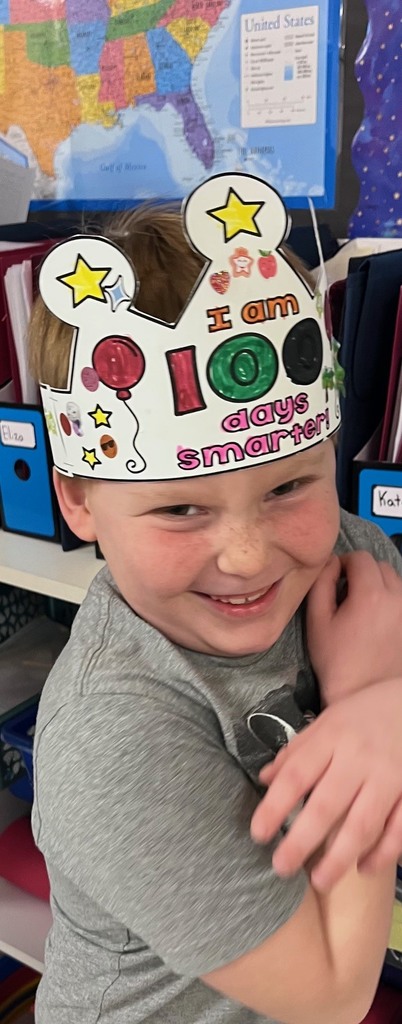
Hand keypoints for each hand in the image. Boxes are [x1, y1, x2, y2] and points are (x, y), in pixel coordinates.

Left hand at [250, 678, 401, 890]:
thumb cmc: (363, 714)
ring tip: (319, 881)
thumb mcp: (326, 721)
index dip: (275, 806)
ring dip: (340, 857)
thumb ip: (297, 752)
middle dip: (302, 840)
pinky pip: (398, 829)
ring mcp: (389, 778)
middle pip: (327, 805)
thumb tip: (264, 780)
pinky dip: (382, 853)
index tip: (258, 834)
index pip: (297, 775)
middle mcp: (358, 759)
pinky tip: (363, 869)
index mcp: (331, 737)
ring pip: (363, 824)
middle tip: (281, 867)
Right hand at [307, 551, 401, 704]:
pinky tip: (378, 620)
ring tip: (364, 609)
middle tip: (347, 595)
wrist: (362, 695)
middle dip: (362, 573)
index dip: (344, 563)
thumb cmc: (336, 661)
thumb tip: (330, 561)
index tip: (335, 580)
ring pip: (395, 581)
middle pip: (380, 566)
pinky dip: (391, 601)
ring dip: (379, 585)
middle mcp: (396, 599)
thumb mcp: (317, 621)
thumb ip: (321, 584)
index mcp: (370, 595)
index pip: (360, 557)